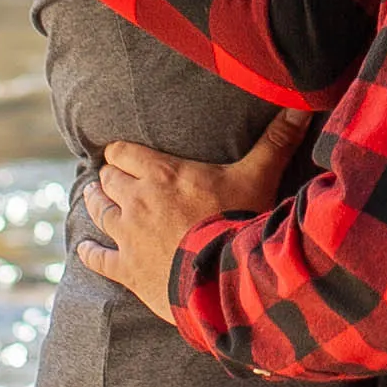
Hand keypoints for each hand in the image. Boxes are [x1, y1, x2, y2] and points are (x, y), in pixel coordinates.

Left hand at [78, 108, 307, 324]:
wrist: (225, 279)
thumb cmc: (240, 222)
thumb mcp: (258, 177)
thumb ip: (275, 141)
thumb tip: (301, 106)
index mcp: (162, 174)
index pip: (123, 152)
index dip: (122, 153)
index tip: (123, 155)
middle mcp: (137, 200)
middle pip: (109, 180)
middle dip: (110, 178)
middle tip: (113, 179)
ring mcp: (128, 236)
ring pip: (99, 212)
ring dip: (97, 204)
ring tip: (95, 200)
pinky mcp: (126, 269)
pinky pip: (96, 258)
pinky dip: (90, 252)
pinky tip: (85, 249)